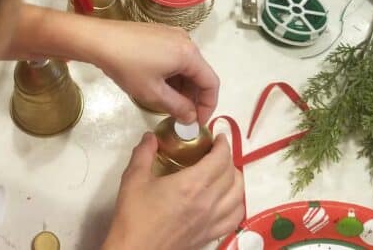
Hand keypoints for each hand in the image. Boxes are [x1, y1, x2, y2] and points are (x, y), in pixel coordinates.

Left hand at [87, 20, 218, 123]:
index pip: (211, 83)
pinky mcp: (159, 34)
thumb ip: (178, 107)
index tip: (197, 123)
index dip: (208, 106)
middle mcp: (186, 41)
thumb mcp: (153, 93)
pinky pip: (174, 58)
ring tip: (168, 104)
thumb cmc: (127, 67)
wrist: (99, 40)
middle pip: (199, 73)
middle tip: (181, 116)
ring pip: (186, 66)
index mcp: (189, 54)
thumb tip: (191, 118)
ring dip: (181, 87)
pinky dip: (172, 75)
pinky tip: (159, 86)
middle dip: (193, 97)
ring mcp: (172, 35)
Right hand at [103, 133, 244, 249]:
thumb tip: (151, 137)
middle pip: (232, 175)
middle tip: (215, 152)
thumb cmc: (134, 215)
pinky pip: (235, 217)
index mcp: (190, 185)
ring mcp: (211, 221)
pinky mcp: (210, 234)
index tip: (218, 138)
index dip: (223, 145)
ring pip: (239, 195)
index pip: (220, 160)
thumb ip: (144, 153)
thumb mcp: (134, 178)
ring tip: (224, 172)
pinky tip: (228, 198)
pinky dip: (237, 203)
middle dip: (227, 159)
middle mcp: (207, 202)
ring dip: (235, 179)